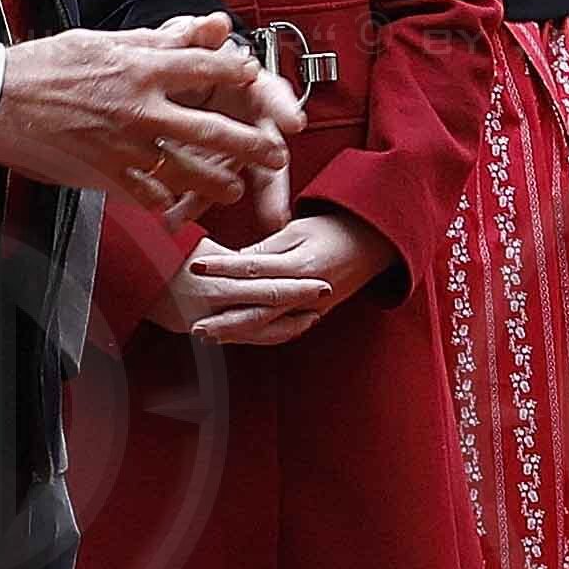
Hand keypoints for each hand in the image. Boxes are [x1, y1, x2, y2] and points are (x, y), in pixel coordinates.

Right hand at [0, 14, 293, 216]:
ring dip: (215, 183)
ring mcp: (124, 145)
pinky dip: (164, 200)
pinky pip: (146, 192)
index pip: (206, 69)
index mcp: (141, 68)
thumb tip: (212, 24)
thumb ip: (163, 38)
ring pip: (186, 170)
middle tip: (275, 153)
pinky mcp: (104, 172)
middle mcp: (141, 108)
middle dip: (248, 144)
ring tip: (234, 189)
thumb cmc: (47, 66)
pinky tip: (176, 205)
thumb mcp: (105, 41)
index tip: (256, 79)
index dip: (238, 75)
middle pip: (210, 130)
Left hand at [173, 211, 393, 348]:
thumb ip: (266, 249)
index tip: (195, 267)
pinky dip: (258, 337)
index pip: (255, 268)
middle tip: (195, 327)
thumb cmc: (332, 230)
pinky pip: (282, 331)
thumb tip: (232, 261)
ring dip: (237, 335)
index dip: (224, 269)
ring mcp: (311, 309)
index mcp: (302, 265)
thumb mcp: (298, 230)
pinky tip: (235, 338)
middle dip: (226, 322)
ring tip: (207, 337)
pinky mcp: (313, 316)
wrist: (373, 244)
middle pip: (260, 311)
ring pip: (269, 327)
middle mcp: (306, 292)